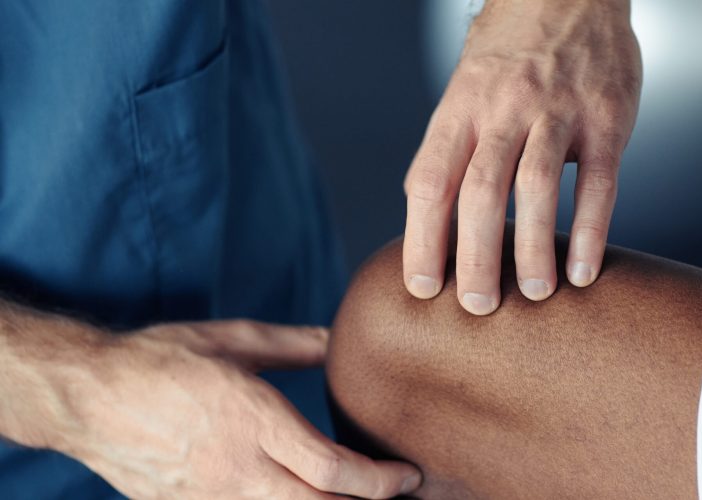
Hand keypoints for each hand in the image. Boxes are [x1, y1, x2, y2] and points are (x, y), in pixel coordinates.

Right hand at [60, 320, 420, 498]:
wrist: (85, 398)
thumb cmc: (159, 361)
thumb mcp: (231, 340)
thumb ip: (292, 344)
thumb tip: (336, 339)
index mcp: (253, 420)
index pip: (331, 469)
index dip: (379, 481)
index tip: (407, 476)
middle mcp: (236, 468)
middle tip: (396, 493)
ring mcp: (211, 498)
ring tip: (356, 499)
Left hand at [402, 0, 641, 314]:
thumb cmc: (514, 46)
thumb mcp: (467, 83)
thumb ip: (452, 143)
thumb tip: (428, 210)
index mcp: (461, 105)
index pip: (431, 179)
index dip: (423, 238)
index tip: (423, 286)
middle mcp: (504, 107)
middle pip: (479, 191)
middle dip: (474, 257)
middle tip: (478, 307)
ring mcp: (557, 111)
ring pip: (536, 188)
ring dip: (532, 249)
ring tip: (533, 295)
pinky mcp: (606, 118)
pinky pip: (599, 182)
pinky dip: (591, 230)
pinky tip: (584, 270)